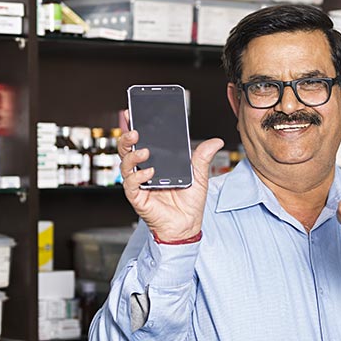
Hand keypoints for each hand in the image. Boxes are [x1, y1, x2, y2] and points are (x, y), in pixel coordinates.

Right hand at [119, 127, 224, 241]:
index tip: (132, 113)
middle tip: (134, 130)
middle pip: (127, 150)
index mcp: (156, 163)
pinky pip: (131, 184)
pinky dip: (138, 177)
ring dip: (133, 155)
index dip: (134, 127)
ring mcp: (140, 184)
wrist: (187, 226)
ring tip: (144, 151)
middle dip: (127, 138)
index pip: (142, 142)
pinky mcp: (138, 197)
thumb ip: (202, 157)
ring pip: (125, 165)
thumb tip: (215, 141)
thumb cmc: (189, 203)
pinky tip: (149, 172)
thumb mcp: (199, 176)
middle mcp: (145, 171)